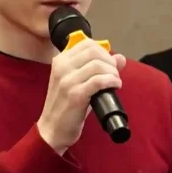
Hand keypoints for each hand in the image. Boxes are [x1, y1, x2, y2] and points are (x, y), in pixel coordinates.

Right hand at [37, 37, 126, 154]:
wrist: (52, 129)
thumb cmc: (66, 106)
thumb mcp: (78, 83)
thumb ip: (96, 68)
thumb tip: (120, 57)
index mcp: (60, 61)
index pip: (87, 43)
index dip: (103, 51)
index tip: (109, 64)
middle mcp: (62, 67)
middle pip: (94, 51)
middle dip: (110, 61)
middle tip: (114, 74)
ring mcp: (67, 81)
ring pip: (98, 65)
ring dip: (112, 73)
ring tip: (115, 82)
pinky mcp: (75, 95)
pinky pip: (99, 81)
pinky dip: (111, 81)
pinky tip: (115, 87)